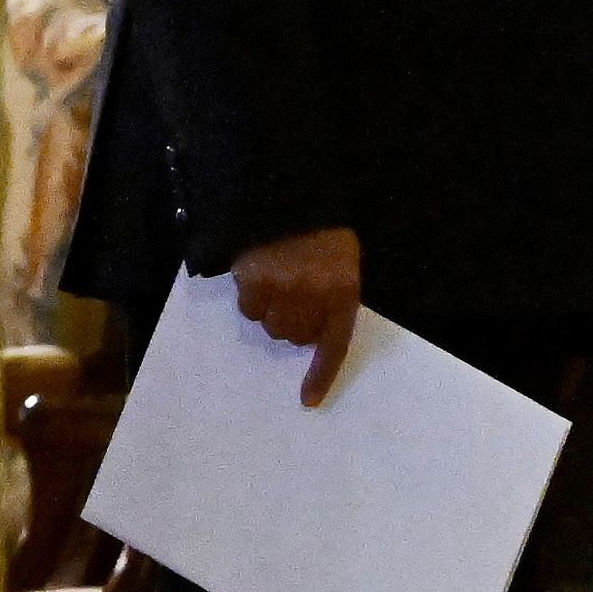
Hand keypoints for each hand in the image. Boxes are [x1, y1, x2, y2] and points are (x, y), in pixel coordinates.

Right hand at [228, 225, 363, 405]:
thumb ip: (333, 296)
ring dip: (271, 309)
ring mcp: (282, 289)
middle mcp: (314, 296)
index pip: (334, 344)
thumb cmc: (322, 229)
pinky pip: (249, 309)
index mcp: (343, 290)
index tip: (308, 400)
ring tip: (277, 277)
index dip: (320, 375)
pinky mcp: (254, 281)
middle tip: (293, 295)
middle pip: (295, 336)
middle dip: (293, 322)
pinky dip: (251, 296)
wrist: (291, 190)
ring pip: (270, 325)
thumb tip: (311, 333)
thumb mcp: (342, 261)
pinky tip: (259, 271)